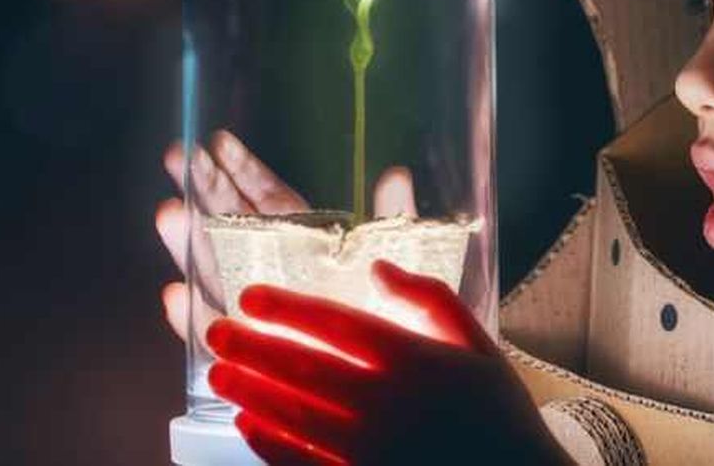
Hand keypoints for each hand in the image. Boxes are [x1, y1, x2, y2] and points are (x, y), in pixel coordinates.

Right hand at [155, 129, 419, 344]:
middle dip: (204, 190)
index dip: (244, 169)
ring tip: (168, 212)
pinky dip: (190, 318)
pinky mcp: (248, 351)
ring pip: (213, 271)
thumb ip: (394, 220)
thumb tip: (396, 174)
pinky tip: (175, 295)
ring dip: (188, 243)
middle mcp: (277, 271)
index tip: (218, 142)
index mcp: (309, 243)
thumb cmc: (400, 321)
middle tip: (176, 157)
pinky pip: (212, 334)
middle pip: (231, 224)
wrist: (398, 380)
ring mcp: (257, 309)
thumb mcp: (403, 263)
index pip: (270, 198)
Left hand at [206, 261, 573, 465]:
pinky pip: (304, 464)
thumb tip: (378, 267)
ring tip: (217, 375)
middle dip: (251, 348)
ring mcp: (371, 450)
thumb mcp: (480, 344)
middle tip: (214, 334)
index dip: (285, 308)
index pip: (334, 324)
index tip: (248, 297)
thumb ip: (430, 299)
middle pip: (302, 368)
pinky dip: (269, 445)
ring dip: (249, 392)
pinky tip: (245, 425)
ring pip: (293, 416)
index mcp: (414, 358)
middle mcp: (386, 402)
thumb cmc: (499, 413)